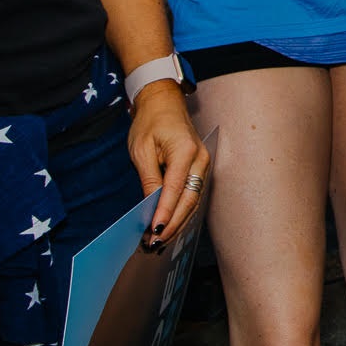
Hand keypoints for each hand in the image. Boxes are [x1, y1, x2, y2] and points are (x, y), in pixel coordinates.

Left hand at [126, 81, 207, 244]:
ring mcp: (203, 164)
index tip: (154, 232)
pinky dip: (181, 211)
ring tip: (160, 239)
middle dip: (173, 223)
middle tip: (155, 243)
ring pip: (193, 200)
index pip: (175, 189)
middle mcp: (200, 159)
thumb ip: (149, 179)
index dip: (165, 213)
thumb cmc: (150, 122)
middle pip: (189, 199)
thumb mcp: (142, 150)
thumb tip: (150, 207)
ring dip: (178, 221)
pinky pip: (192, 194)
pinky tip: (170, 223)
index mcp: (185, 151)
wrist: (163, 102)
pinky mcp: (199, 168)